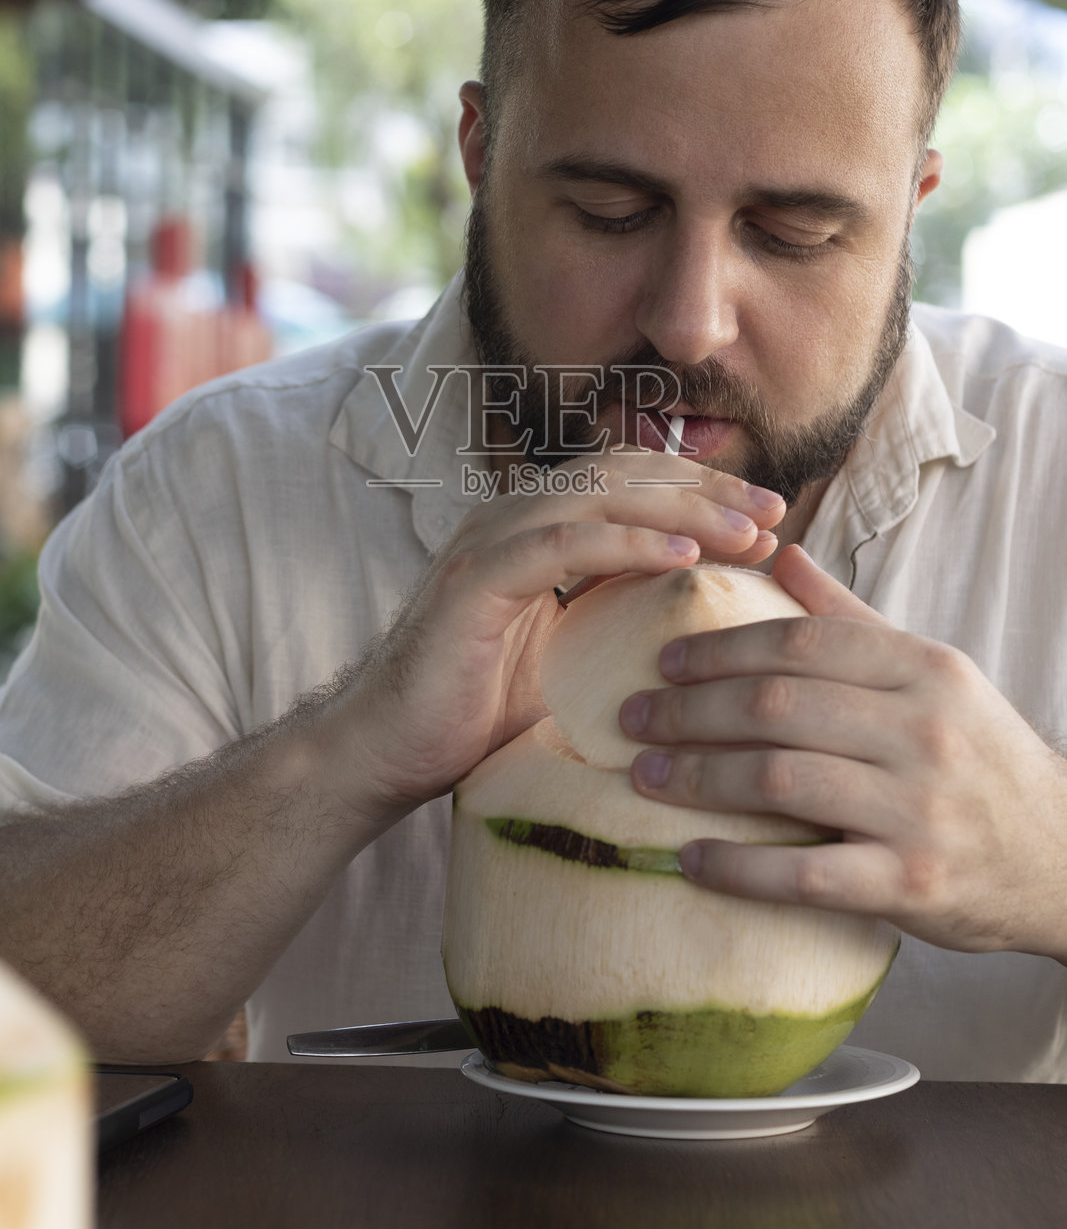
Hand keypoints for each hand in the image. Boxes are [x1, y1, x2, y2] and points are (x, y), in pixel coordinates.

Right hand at [342, 452, 784, 810]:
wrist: (384, 752)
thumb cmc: (473, 715)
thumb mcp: (566, 659)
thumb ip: (616, 623)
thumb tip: (700, 627)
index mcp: (536, 530)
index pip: (632, 483)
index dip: (701, 490)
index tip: (769, 518)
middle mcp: (512, 519)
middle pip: (625, 475)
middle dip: (707, 488)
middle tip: (775, 514)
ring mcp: (489, 542)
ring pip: (599, 496)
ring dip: (682, 508)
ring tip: (747, 531)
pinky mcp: (473, 579)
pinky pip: (561, 544)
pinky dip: (626, 543)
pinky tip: (682, 556)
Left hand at [620, 544, 1066, 960]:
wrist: (1066, 858)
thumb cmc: (981, 759)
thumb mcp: (933, 675)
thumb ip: (853, 618)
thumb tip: (781, 554)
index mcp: (925, 670)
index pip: (802, 643)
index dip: (722, 648)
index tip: (663, 661)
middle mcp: (923, 731)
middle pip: (778, 706)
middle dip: (690, 710)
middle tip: (631, 719)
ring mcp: (919, 810)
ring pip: (782, 780)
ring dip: (698, 778)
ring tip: (644, 777)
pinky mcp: (912, 885)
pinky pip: (805, 875)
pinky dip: (738, 868)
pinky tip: (690, 859)